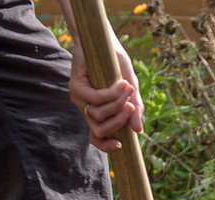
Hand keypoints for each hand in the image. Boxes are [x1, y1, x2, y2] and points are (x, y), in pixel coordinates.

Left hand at [69, 34, 143, 152]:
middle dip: (119, 121)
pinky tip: (122, 84)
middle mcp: (85, 108)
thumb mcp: (129, 87)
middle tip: (132, 106)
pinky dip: (112, 93)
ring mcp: (78, 98)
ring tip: (128, 88)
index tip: (121, 145)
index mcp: (96, 112)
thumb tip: (139, 131)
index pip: (96, 138)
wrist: (101, 38)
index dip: (106, 146)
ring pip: (99, 115)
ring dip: (117, 104)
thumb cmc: (115, 62)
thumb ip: (134, 108)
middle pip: (99, 130)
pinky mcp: (76, 87)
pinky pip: (96, 99)